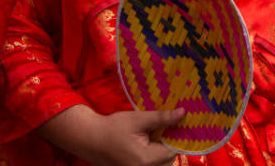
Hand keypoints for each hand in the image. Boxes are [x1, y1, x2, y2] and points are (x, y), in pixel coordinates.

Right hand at [47, 106, 184, 165]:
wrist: (90, 139)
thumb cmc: (113, 128)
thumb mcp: (138, 119)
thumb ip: (162, 118)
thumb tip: (183, 113)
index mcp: (147, 160)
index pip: (174, 150)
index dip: (177, 135)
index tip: (178, 122)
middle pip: (169, 158)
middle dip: (169, 142)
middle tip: (163, 125)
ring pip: (161, 162)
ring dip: (161, 148)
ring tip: (153, 132)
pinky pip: (152, 163)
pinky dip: (153, 153)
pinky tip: (147, 140)